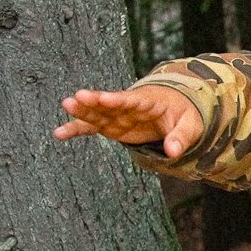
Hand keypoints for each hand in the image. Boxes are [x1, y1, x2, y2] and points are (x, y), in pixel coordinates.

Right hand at [53, 85, 203, 157]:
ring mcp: (118, 115)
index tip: (102, 98)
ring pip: (97, 113)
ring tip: (66, 105)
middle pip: (109, 104)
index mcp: (148, 101)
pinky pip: (92, 127)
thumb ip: (181, 137)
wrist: (176, 106)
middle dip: (94, 102)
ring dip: (82, 111)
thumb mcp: (191, 125)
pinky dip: (76, 129)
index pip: (131, 100)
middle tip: (76, 98)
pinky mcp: (111, 125)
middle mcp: (129, 106)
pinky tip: (59, 133)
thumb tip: (172, 152)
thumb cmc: (184, 114)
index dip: (116, 99)